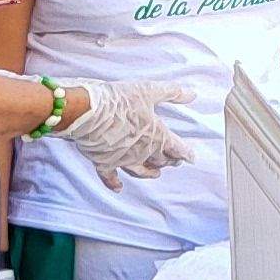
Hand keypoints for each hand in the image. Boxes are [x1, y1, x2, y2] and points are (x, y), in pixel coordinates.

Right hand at [59, 79, 195, 181]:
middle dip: (168, 161)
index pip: (177, 149)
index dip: (185, 153)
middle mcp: (143, 152)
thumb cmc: (119, 101)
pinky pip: (110, 177)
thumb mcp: (149, 91)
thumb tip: (192, 94)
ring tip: (155, 175)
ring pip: (140, 171)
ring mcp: (123, 160)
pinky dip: (114, 183)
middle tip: (173, 162)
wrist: (88, 112)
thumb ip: (171, 93)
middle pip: (160, 160)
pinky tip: (118, 188)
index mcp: (157, 136)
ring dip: (149, 173)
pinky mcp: (104, 163)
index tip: (191, 158)